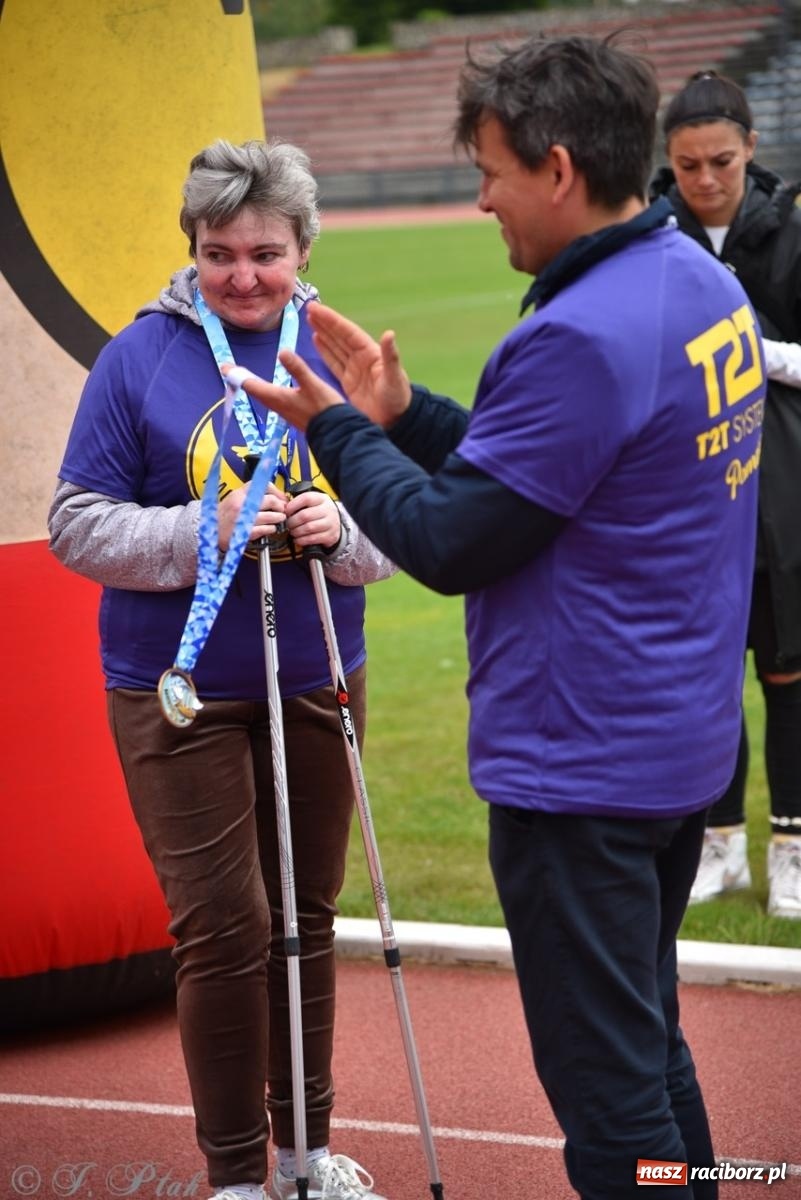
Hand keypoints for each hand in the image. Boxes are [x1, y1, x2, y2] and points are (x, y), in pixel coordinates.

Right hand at [217, 482, 286, 549]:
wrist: (208, 533)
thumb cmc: (222, 517)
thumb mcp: (233, 500)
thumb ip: (249, 496)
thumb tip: (272, 496)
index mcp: (239, 494)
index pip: (263, 485)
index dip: (277, 491)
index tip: (281, 498)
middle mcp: (242, 504)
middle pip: (270, 500)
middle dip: (280, 506)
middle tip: (282, 510)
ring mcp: (244, 519)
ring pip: (271, 516)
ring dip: (278, 518)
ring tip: (279, 519)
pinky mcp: (245, 532)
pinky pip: (265, 529)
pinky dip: (271, 529)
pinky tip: (271, 529)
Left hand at [221, 356, 343, 432]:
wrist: (338, 434)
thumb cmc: (326, 409)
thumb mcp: (313, 384)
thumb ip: (297, 368)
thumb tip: (282, 351)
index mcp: (279, 397)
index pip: (252, 385)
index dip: (237, 375)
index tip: (224, 367)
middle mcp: (278, 406)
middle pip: (254, 391)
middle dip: (242, 380)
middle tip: (230, 370)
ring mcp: (285, 411)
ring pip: (263, 397)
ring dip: (253, 386)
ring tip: (246, 378)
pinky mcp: (293, 414)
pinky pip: (273, 401)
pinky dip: (265, 392)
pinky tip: (271, 391)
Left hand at [285, 489, 340, 549]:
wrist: (336, 524)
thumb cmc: (319, 513)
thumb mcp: (314, 503)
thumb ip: (301, 503)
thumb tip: (283, 508)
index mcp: (322, 499)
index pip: (306, 498)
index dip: (293, 505)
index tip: (286, 512)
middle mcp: (328, 510)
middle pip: (305, 515)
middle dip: (292, 521)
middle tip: (288, 524)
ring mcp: (331, 523)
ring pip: (308, 528)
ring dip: (296, 531)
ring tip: (292, 532)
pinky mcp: (330, 535)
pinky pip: (312, 538)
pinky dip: (302, 540)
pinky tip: (297, 539)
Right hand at [306, 303, 411, 427]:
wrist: (396, 421)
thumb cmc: (398, 398)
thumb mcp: (394, 377)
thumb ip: (390, 356)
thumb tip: (389, 333)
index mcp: (370, 354)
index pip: (348, 332)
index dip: (332, 320)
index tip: (316, 309)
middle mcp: (362, 358)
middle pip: (340, 336)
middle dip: (325, 323)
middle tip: (309, 309)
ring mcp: (355, 369)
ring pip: (336, 347)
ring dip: (324, 334)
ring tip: (311, 320)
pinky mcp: (349, 382)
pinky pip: (334, 362)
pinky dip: (325, 351)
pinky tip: (317, 341)